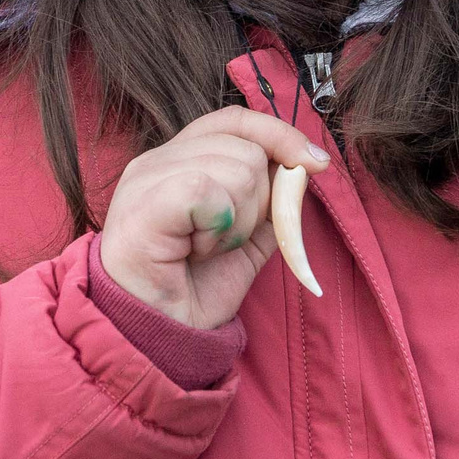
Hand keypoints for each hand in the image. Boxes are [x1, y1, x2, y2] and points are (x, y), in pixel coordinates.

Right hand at [98, 106, 329, 329]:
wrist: (156, 337)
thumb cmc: (191, 290)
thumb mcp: (246, 238)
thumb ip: (269, 202)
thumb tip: (303, 168)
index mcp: (179, 161)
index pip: (235, 121)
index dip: (279, 134)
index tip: (315, 164)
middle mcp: (158, 160)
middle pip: (246, 148)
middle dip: (258, 203)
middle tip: (226, 241)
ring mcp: (146, 178)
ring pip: (236, 168)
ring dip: (238, 222)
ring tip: (206, 249)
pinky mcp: (144, 202)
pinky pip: (208, 189)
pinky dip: (218, 227)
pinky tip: (196, 251)